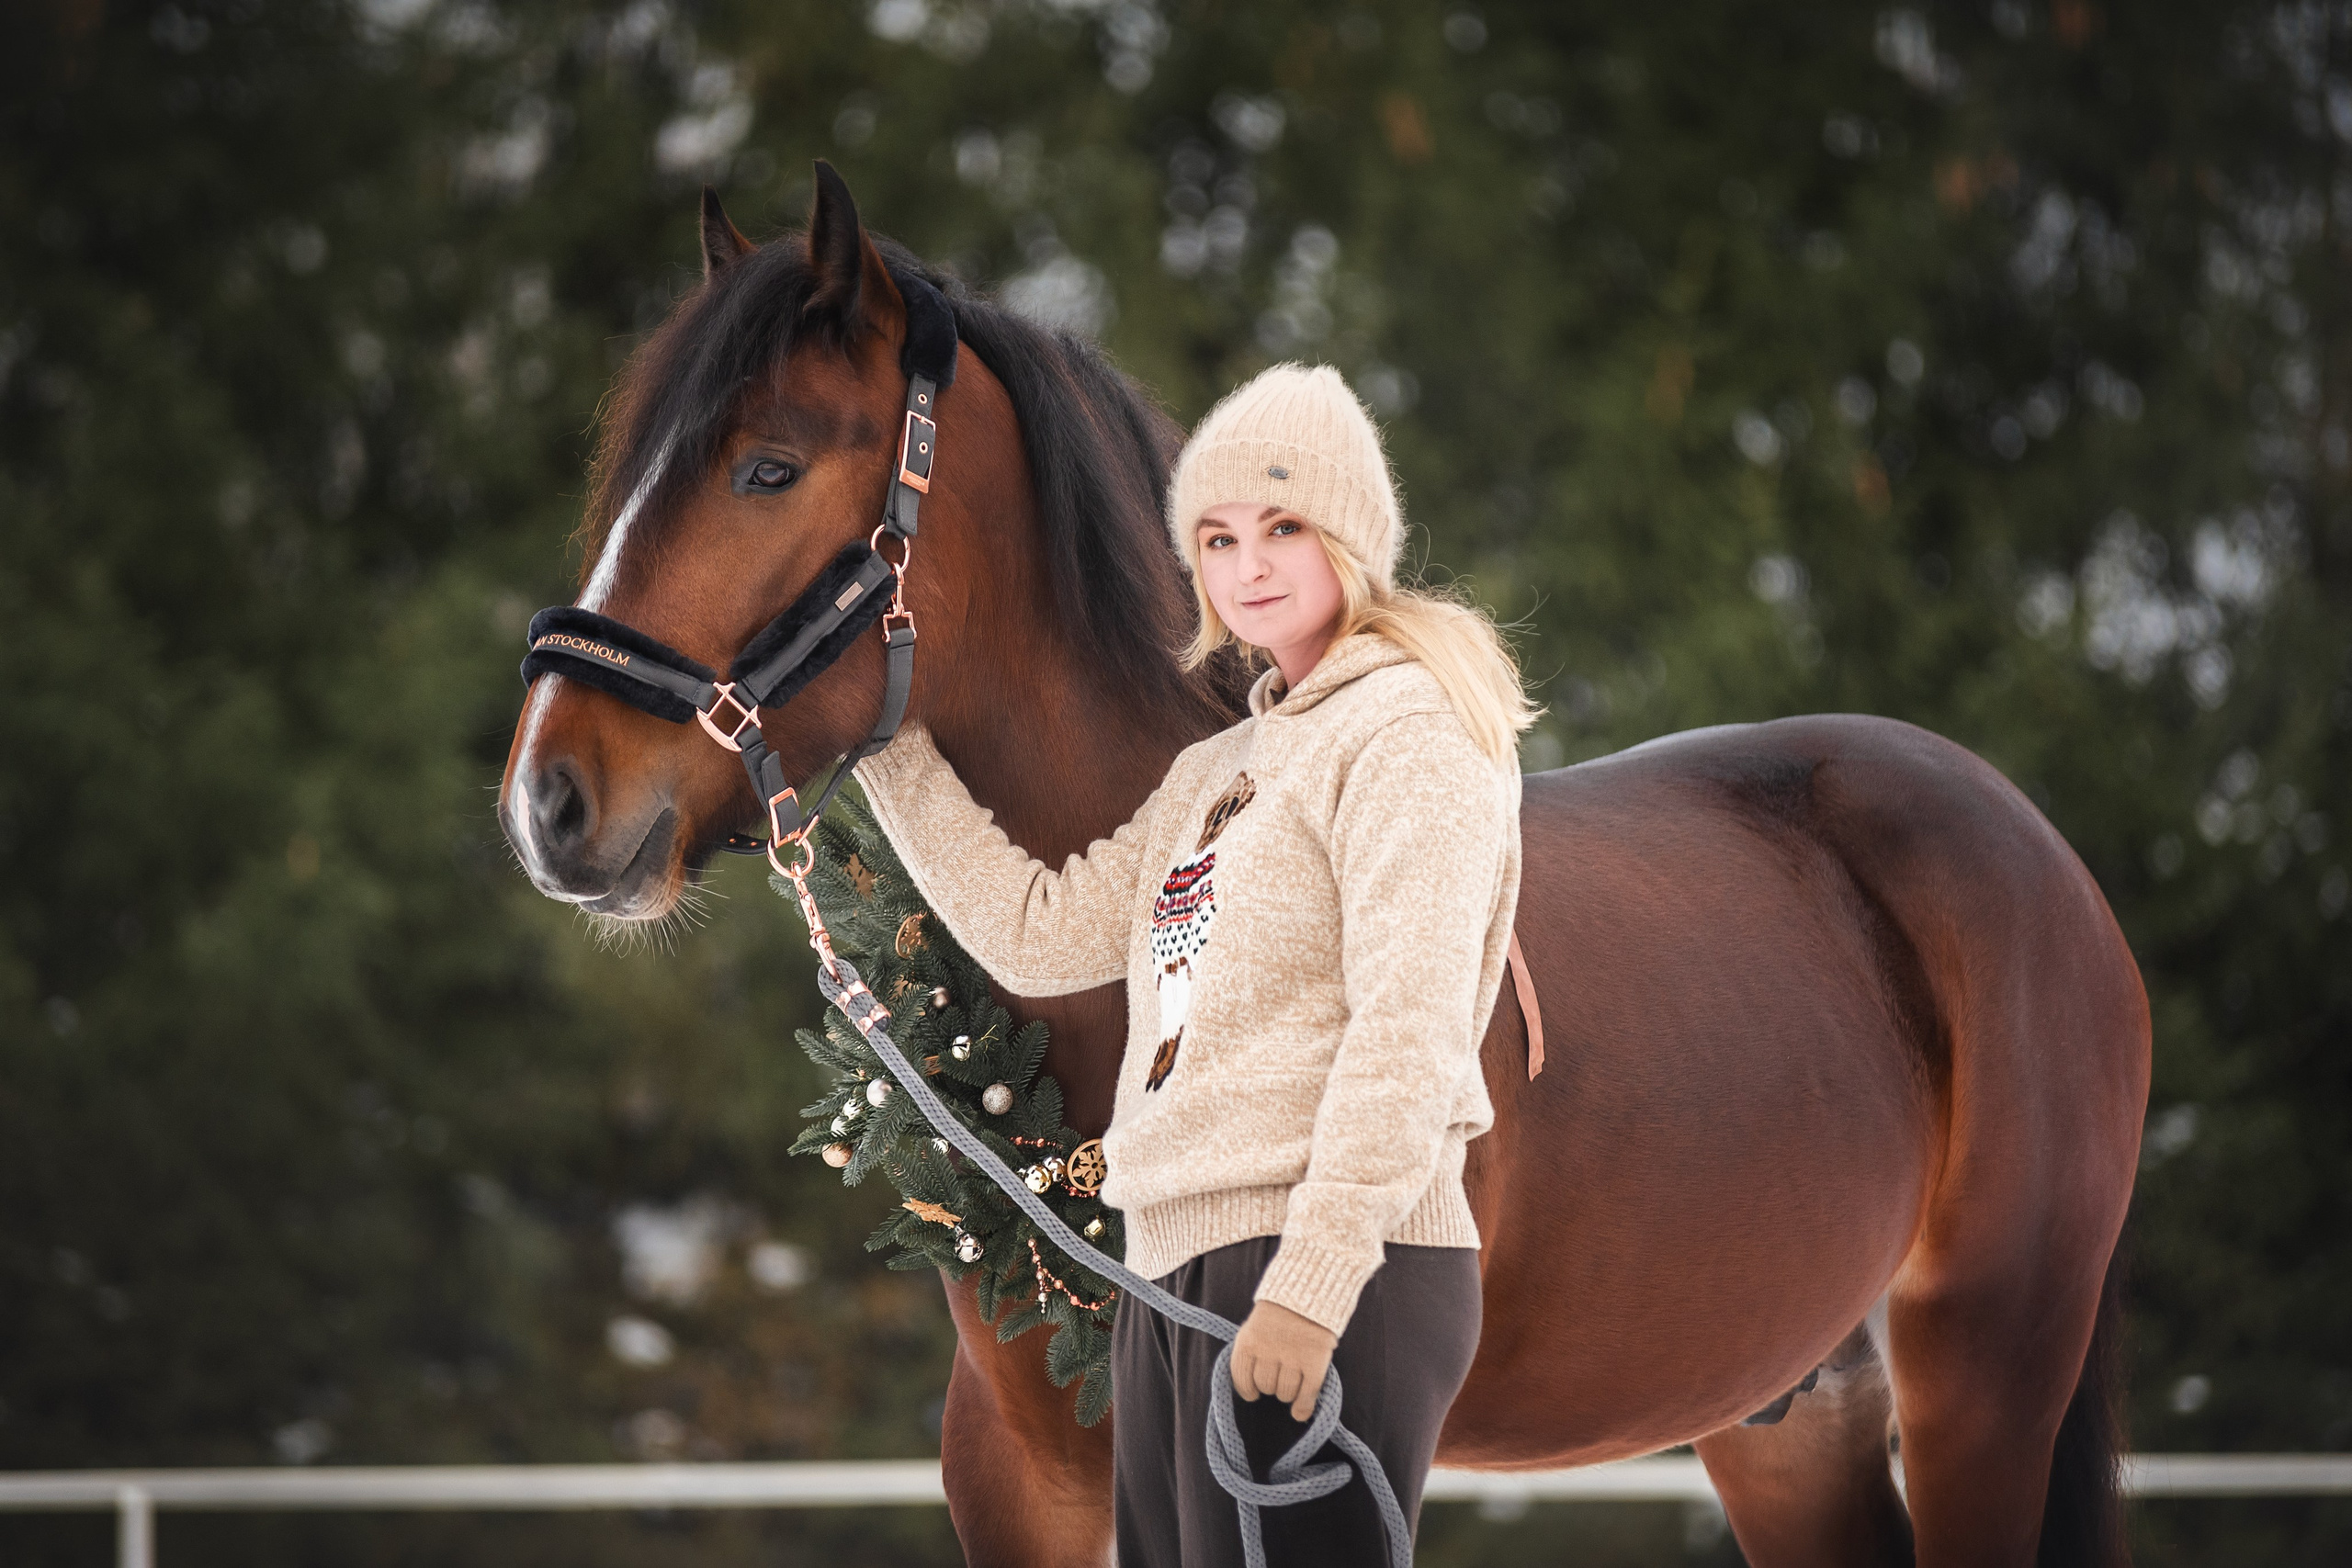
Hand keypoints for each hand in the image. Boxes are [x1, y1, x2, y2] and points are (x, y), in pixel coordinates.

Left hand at [1229, 1300, 1339, 1422]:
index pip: (1241, 1376)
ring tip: (1292, 1381)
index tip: (1253, 1393)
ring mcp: (1292, 1357)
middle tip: (1279, 1375)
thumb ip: (1251, 1351)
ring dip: (1287, 1393)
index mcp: (1248, 1340)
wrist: (1312, 1289)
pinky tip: (1300, 1410)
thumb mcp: (1257, 1324)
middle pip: (1264, 1386)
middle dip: (1270, 1385)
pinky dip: (1303, 1406)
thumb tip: (1249, 1386)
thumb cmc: (1281, 1310)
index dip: (1247, 1389)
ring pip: (1284, 1393)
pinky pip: (1306, 1394)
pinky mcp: (1315, 1362)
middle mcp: (1268, 1350)